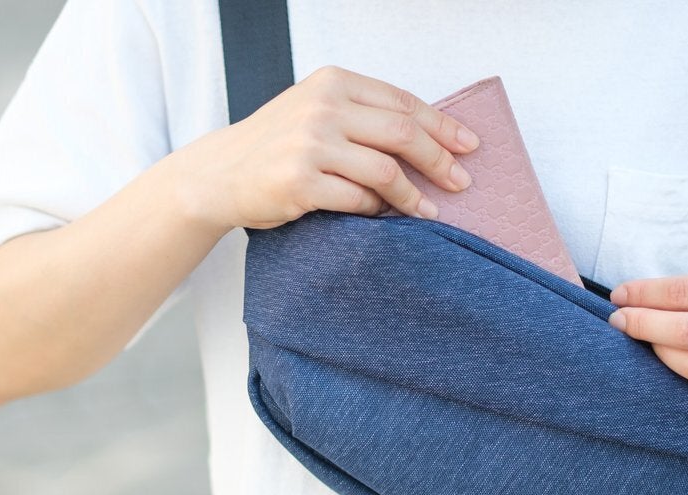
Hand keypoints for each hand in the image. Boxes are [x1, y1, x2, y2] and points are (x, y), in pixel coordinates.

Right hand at [170, 65, 478, 231]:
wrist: (218, 174)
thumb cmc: (273, 147)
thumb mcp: (314, 111)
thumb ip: (360, 115)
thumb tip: (428, 137)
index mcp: (332, 83)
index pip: (402, 102)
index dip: (442, 125)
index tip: (469, 145)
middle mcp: (322, 108)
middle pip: (402, 133)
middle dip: (439, 160)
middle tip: (460, 182)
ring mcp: (310, 145)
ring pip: (385, 170)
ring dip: (413, 195)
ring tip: (429, 210)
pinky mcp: (300, 183)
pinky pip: (357, 200)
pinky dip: (378, 211)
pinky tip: (386, 218)